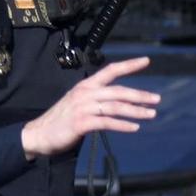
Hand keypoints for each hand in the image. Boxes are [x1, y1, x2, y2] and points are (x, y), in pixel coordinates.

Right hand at [21, 56, 158, 158]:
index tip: (146, 60)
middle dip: (139, 95)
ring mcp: (82, 108)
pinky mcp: (80, 123)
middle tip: (157, 99)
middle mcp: (84, 94)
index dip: (128, 65)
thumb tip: (120, 102)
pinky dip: (122, 125)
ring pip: (115, 106)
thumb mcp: (78, 103)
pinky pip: (106, 122)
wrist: (38, 135)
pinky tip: (134, 128)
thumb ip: (96, 100)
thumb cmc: (61, 120)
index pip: (109, 71)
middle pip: (117, 91)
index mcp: (84, 86)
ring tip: (151, 114)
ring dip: (135, 111)